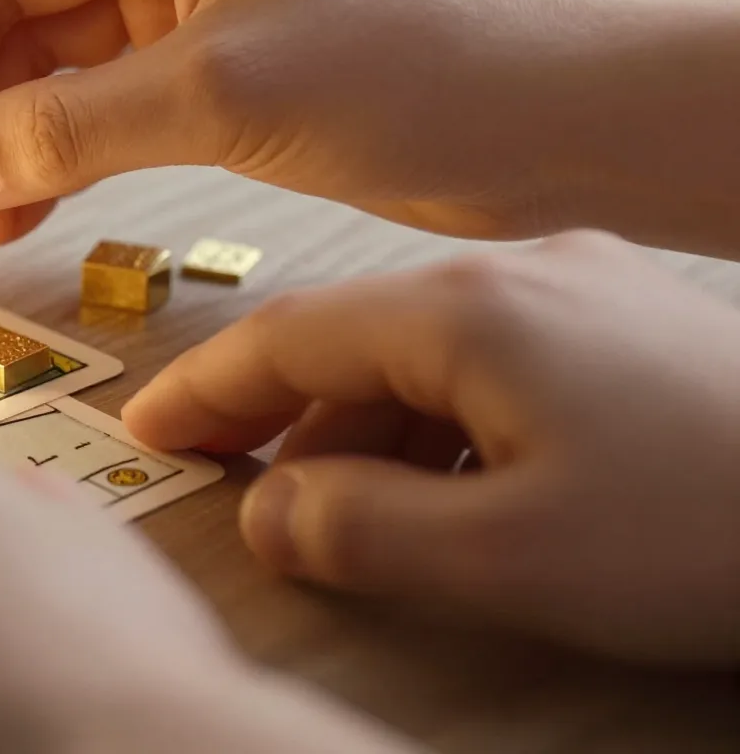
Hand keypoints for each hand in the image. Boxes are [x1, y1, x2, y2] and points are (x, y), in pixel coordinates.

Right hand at [124, 231, 739, 664]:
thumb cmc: (707, 524)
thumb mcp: (507, 555)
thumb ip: (359, 530)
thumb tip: (268, 511)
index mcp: (466, 310)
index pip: (287, 333)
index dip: (203, 389)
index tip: (145, 429)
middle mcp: (516, 272)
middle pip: (354, 339)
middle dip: (285, 419)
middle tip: (228, 481)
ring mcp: (582, 289)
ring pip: (428, 354)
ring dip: (369, 432)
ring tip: (347, 513)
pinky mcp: (633, 324)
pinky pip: (497, 362)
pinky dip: (445, 424)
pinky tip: (459, 488)